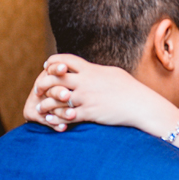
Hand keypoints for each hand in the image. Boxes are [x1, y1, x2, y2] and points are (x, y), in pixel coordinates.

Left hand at [23, 54, 178, 136]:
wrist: (140, 105)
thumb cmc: (129, 89)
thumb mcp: (112, 73)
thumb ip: (96, 71)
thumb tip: (89, 68)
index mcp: (90, 70)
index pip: (64, 59)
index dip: (52, 62)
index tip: (46, 68)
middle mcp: (85, 82)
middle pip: (55, 78)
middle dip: (43, 84)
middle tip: (38, 90)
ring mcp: (86, 98)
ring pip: (57, 99)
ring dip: (46, 104)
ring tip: (40, 108)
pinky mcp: (89, 112)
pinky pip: (67, 115)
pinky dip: (57, 118)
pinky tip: (51, 120)